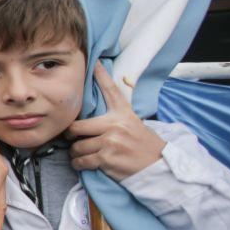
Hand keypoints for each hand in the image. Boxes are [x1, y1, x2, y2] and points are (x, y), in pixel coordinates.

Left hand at [68, 64, 164, 181]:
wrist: (159, 167)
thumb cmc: (144, 147)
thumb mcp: (134, 125)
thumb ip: (116, 119)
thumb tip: (94, 116)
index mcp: (123, 114)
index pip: (111, 91)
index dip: (101, 75)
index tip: (95, 62)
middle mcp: (116, 125)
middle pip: (77, 126)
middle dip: (70, 135)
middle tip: (70, 138)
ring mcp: (111, 141)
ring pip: (77, 146)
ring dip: (75, 152)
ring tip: (79, 154)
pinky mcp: (107, 158)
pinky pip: (82, 160)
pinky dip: (78, 163)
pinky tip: (82, 163)